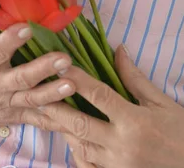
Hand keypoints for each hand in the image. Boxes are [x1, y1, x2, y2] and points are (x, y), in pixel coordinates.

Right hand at [0, 19, 75, 137]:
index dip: (12, 39)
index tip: (28, 27)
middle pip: (22, 78)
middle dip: (44, 68)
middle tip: (64, 58)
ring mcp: (6, 103)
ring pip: (32, 99)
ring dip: (53, 92)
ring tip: (72, 84)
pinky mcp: (13, 116)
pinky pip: (36, 120)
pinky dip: (55, 121)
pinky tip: (74, 119)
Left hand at [41, 44, 183, 167]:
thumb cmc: (180, 132)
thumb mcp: (161, 103)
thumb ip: (135, 78)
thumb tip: (118, 50)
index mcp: (134, 121)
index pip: (99, 95)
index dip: (77, 79)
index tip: (60, 65)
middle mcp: (122, 144)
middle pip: (80, 124)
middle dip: (56, 108)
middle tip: (36, 94)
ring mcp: (117, 165)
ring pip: (81, 145)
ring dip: (63, 129)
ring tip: (47, 112)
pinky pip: (88, 166)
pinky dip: (77, 152)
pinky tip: (70, 139)